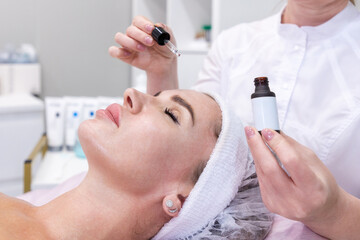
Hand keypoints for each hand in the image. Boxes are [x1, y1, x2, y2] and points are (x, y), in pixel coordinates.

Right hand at [108, 16, 177, 93]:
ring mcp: (128, 45)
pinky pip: (114, 51)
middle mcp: (134, 35)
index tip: (151, 29)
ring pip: (119, 37)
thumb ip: (164, 30)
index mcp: (143, 28)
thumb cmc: (164, 49)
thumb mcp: (169, 38)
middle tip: (150, 42)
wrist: (164, 64)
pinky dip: (118, 52)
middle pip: (129, 29)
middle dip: (140, 35)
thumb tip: (157, 25)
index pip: (137, 20)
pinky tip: (129, 54)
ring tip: (142, 49)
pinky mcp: (125, 55)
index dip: (143, 24)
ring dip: (130, 42)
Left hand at [244, 127, 359, 238]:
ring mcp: (281, 205)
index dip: (278, 144)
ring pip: (262, 174)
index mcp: (314, 189)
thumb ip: (291, 146)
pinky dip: (260, 165)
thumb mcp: (312, 161)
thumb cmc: (320, 183)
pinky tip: (260, 155)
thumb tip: (272, 131)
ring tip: (253, 137)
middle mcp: (297, 201)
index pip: (292, 162)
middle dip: (257, 146)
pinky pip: (261, 180)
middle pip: (270, 169)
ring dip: (256, 153)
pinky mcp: (270, 205)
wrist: (320, 210)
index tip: (267, 130)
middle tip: (250, 130)